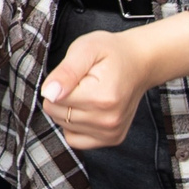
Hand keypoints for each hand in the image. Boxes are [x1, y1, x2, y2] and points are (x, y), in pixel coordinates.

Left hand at [39, 28, 153, 149]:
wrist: (139, 63)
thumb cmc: (110, 52)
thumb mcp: (85, 49)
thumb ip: (65, 72)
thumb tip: (48, 93)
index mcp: (101, 97)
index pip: (52, 100)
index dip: (58, 83)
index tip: (76, 75)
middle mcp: (108, 120)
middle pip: (56, 115)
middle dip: (62, 97)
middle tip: (82, 83)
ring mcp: (111, 132)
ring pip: (63, 126)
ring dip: (68, 110)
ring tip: (88, 93)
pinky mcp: (112, 139)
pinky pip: (74, 139)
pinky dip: (74, 126)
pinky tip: (87, 110)